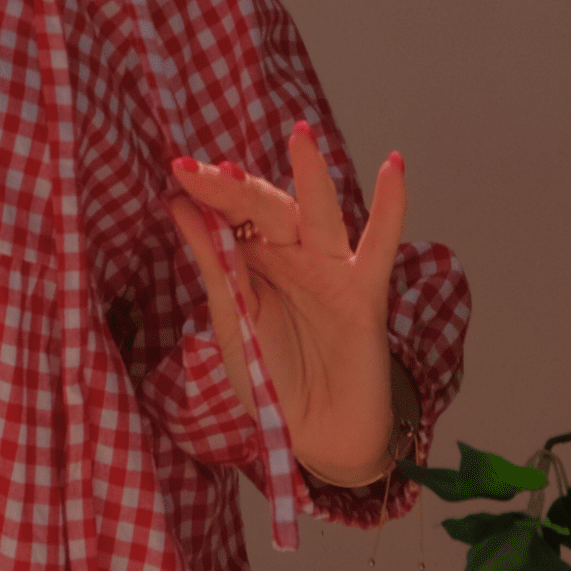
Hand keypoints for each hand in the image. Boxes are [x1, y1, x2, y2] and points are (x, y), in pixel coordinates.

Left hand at [167, 123, 407, 487]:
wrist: (316, 434)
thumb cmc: (270, 376)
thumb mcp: (230, 320)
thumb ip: (212, 264)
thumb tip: (175, 204)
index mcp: (251, 259)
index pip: (228, 215)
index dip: (207, 193)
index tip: (178, 170)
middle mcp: (290, 255)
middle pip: (266, 209)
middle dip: (236, 189)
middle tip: (205, 171)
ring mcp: (330, 269)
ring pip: (319, 214)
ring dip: (311, 175)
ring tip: (300, 136)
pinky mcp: (364, 292)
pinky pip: (379, 245)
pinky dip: (391, 207)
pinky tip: (395, 167)